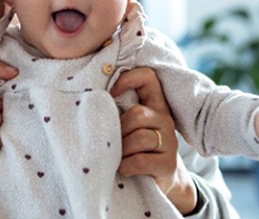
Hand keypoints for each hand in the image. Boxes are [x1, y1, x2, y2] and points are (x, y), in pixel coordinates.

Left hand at [110, 67, 196, 214]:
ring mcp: (170, 142)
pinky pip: (140, 160)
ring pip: (140, 137)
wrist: (157, 181)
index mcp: (153, 103)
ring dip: (121, 150)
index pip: (147, 77)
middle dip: (119, 130)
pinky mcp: (168, 164)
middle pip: (138, 114)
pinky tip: (122, 168)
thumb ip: (117, 109)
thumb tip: (89, 98)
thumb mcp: (127, 124)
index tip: (110, 93)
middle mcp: (164, 119)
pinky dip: (125, 166)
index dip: (128, 79)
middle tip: (112, 141)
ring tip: (117, 156)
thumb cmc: (133, 147)